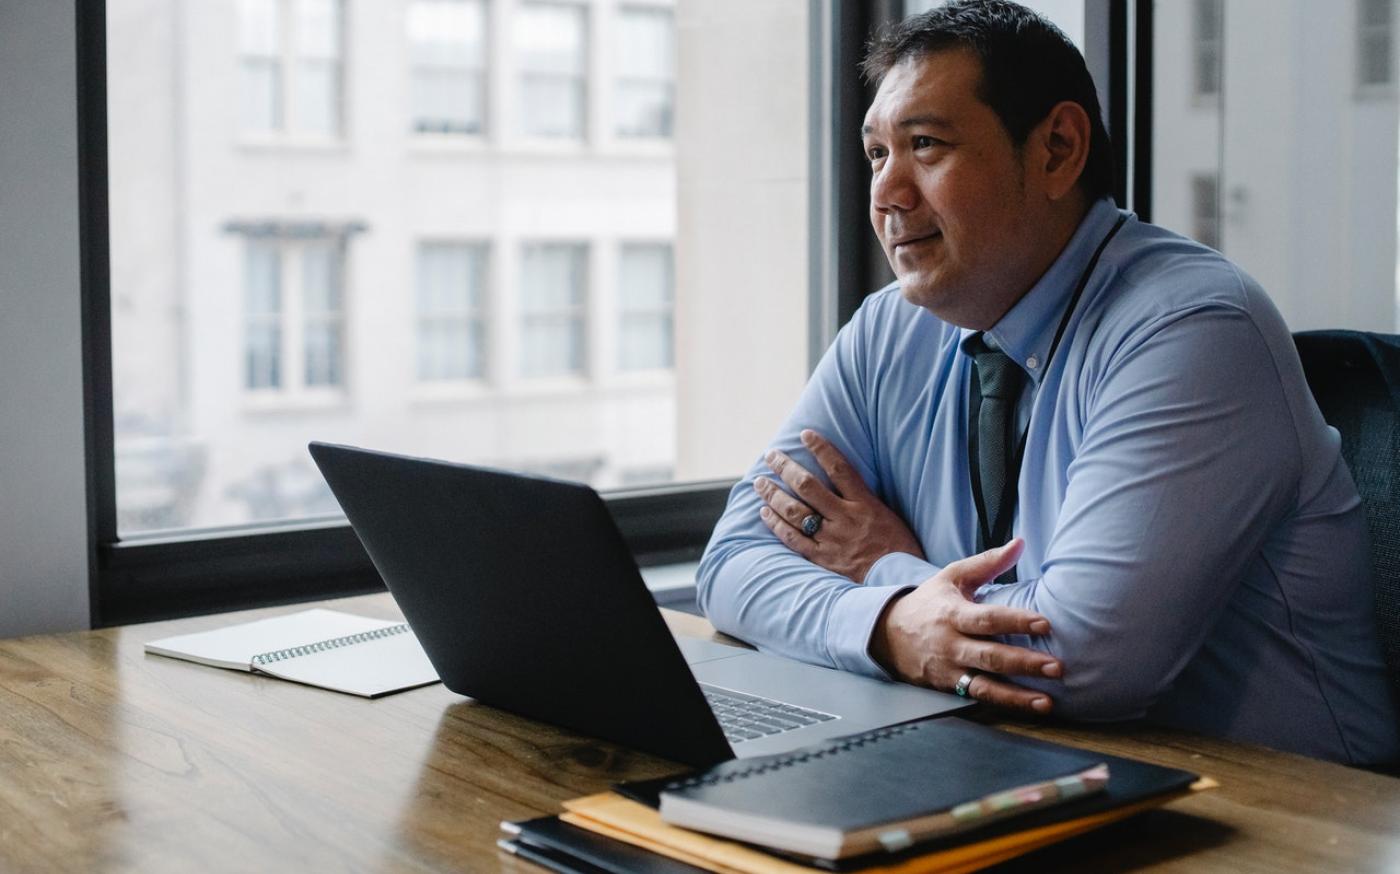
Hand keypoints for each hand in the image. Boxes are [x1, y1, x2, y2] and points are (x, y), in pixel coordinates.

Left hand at [755, 429, 924, 582]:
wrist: (900, 583)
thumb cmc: (898, 548)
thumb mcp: (888, 515)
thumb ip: (864, 498)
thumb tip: (842, 479)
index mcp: (865, 504)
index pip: (839, 468)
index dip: (821, 448)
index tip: (805, 434)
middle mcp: (846, 518)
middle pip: (808, 486)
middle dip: (786, 467)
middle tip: (771, 455)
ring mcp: (832, 539)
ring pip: (795, 511)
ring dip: (774, 494)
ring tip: (760, 482)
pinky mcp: (822, 559)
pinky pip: (793, 539)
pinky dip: (777, 524)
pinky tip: (765, 512)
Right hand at [871, 539, 1060, 713]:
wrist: (886, 635)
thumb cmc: (928, 602)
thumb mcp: (952, 577)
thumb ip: (988, 562)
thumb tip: (1020, 543)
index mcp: (953, 613)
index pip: (987, 619)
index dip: (1016, 621)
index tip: (1045, 623)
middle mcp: (950, 644)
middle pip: (990, 656)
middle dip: (1023, 663)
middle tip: (1056, 666)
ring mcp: (949, 669)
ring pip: (985, 684)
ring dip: (1017, 695)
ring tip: (1046, 701)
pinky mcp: (948, 687)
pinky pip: (978, 697)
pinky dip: (1004, 704)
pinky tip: (1030, 706)